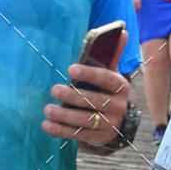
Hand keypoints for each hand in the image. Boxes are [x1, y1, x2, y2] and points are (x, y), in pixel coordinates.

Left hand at [42, 30, 129, 147]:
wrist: (119, 122)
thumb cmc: (108, 92)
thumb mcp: (113, 75)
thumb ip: (113, 56)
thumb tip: (123, 31)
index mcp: (120, 87)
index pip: (106, 79)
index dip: (89, 74)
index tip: (71, 68)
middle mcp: (117, 106)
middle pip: (93, 101)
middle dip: (73, 96)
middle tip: (54, 89)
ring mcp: (109, 124)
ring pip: (85, 120)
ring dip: (64, 115)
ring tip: (48, 109)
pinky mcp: (98, 138)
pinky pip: (78, 135)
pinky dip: (61, 131)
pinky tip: (47, 125)